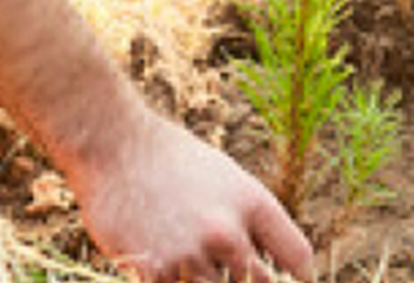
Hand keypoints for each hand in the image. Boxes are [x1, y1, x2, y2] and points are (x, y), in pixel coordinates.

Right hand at [69, 107, 313, 281]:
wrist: (114, 143)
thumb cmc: (171, 159)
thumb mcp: (224, 177)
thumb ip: (249, 221)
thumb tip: (266, 265)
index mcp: (252, 202)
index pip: (298, 259)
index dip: (299, 278)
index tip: (289, 281)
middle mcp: (227, 231)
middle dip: (246, 281)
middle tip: (219, 261)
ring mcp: (191, 255)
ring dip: (204, 280)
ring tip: (185, 250)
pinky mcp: (154, 272)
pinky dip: (173, 281)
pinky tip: (161, 263)